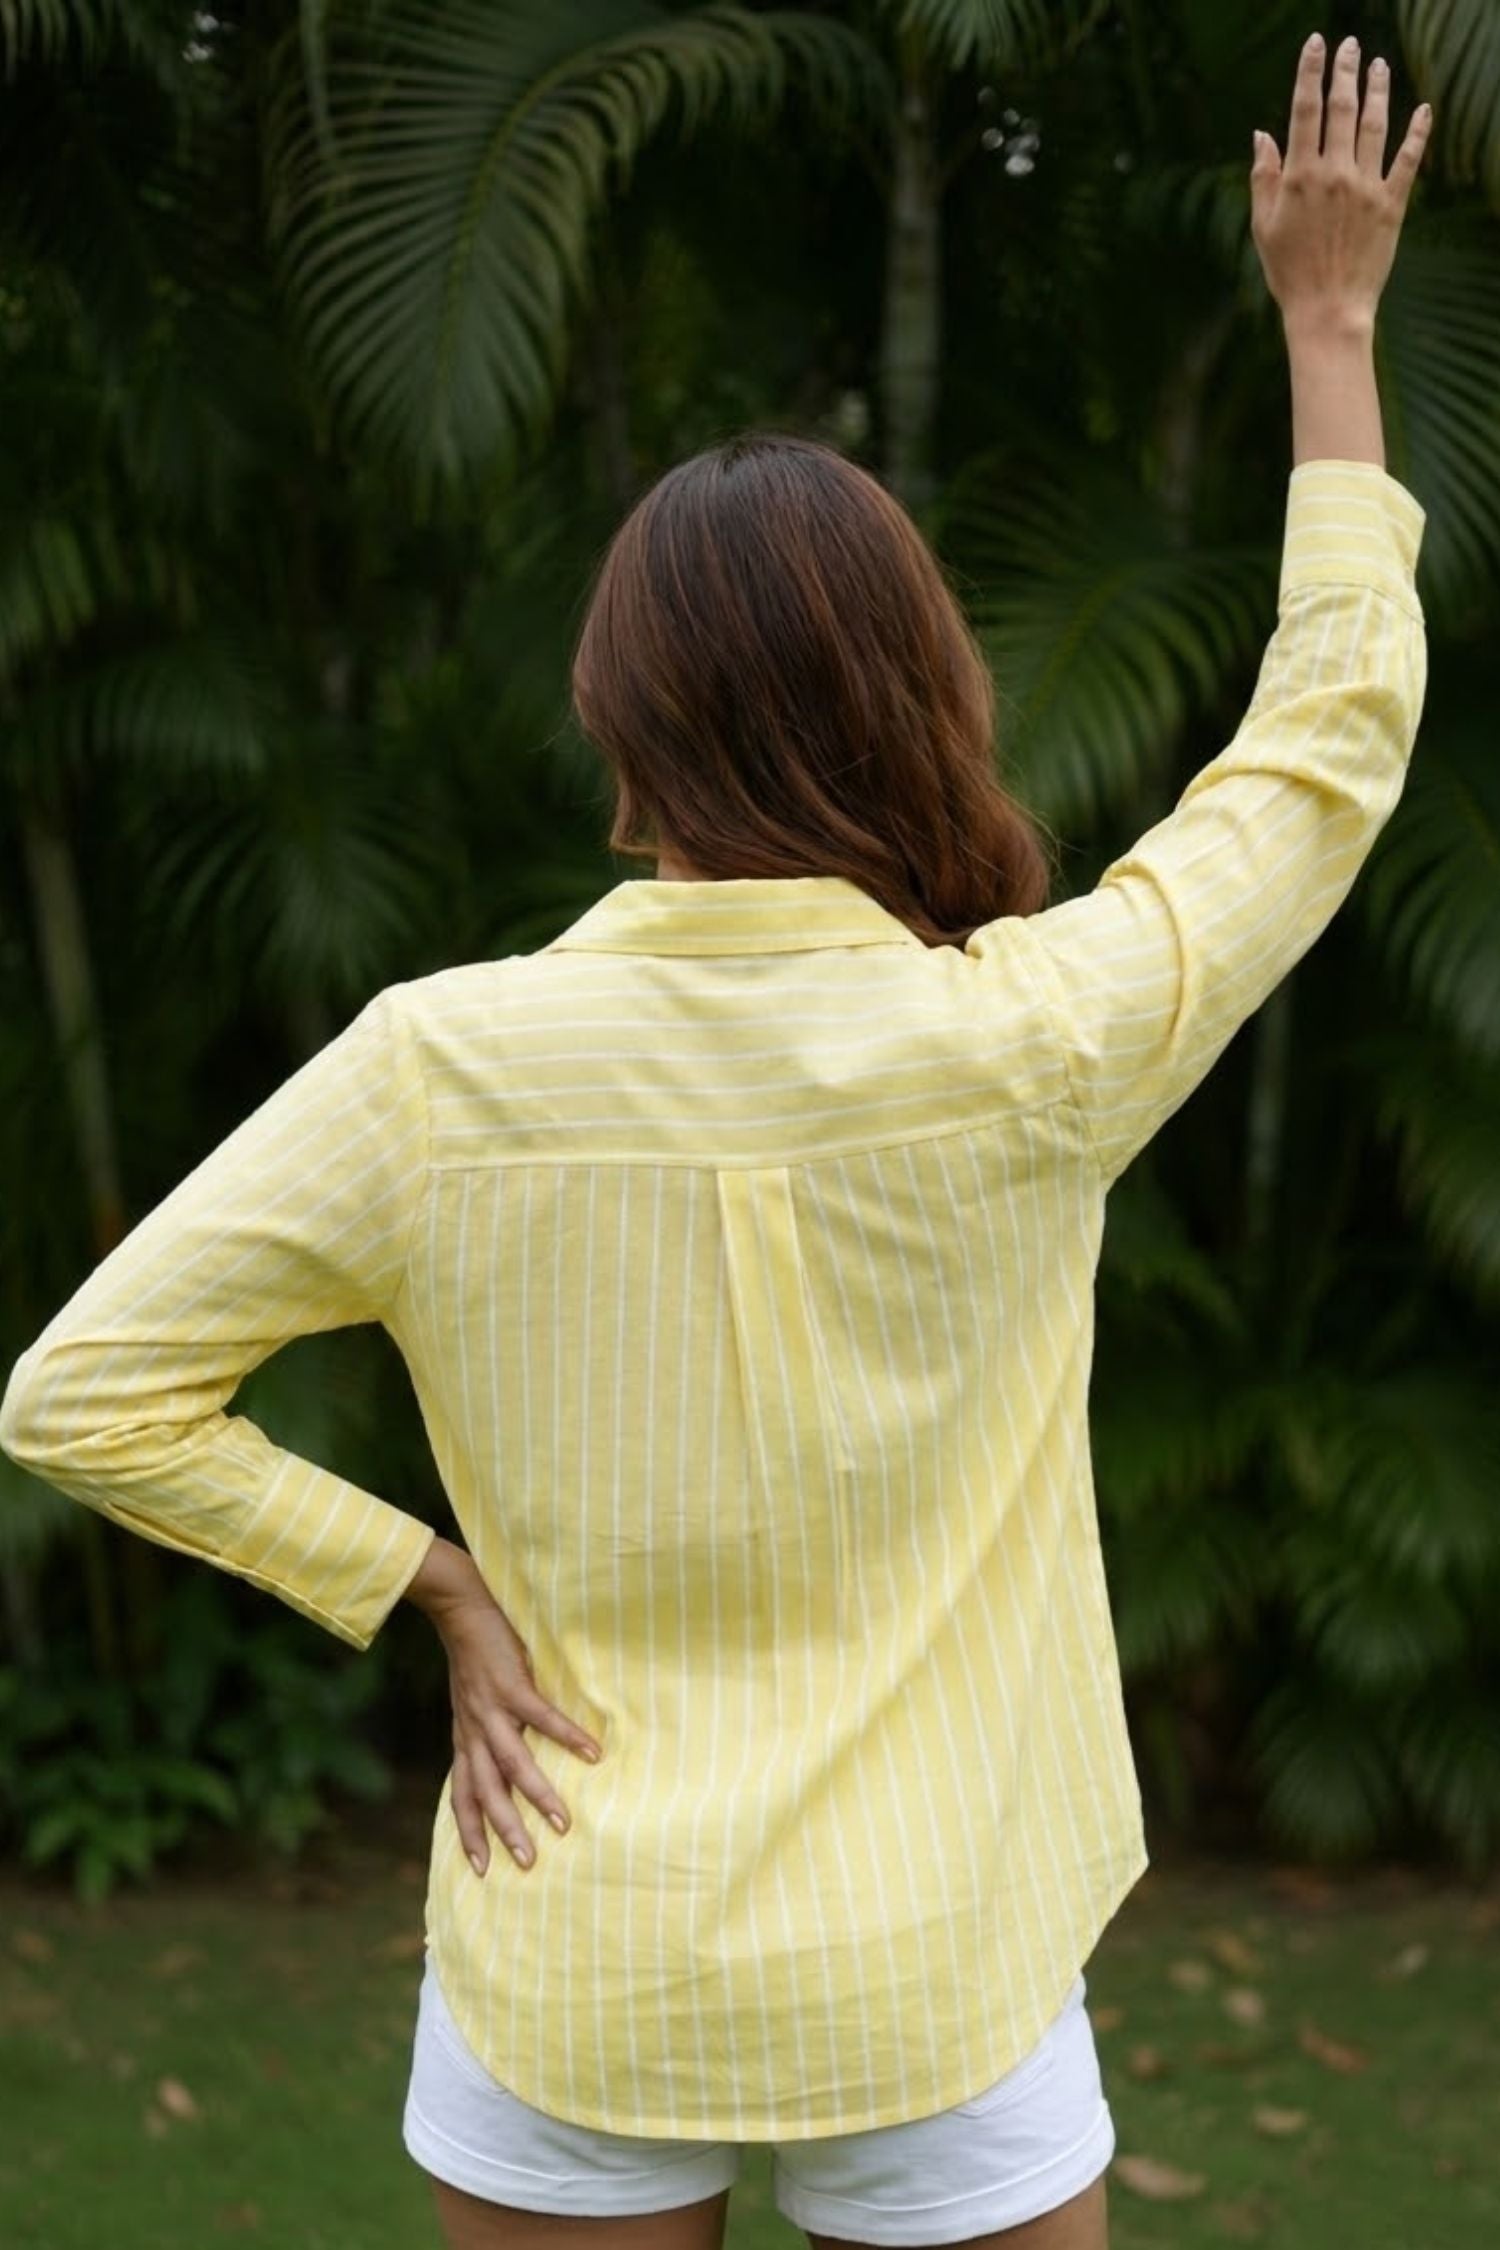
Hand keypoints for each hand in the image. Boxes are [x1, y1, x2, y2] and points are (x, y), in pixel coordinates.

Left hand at [415, 1545, 602, 1875]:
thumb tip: (512, 1762)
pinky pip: (541, 1718)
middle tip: (529, 1863)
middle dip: (506, 1830)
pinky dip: (566, 1736)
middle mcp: (474, 1731)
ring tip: (564, 1822)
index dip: (470, 1832)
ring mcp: (491, 1710)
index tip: (483, 1870)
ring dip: (537, 1796)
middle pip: (486, 1792)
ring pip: (512, 1764)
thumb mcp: (473, 1704)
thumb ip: (487, 1733)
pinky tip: (593, 1751)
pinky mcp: (511, 1685)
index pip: (462, 1795)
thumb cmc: (475, 1657)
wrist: (460, 1610)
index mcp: (466, 1739)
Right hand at [1250, 31, 1431, 334]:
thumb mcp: (1263, 226)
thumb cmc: (1288, 273)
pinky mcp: (1391, 204)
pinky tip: (1423, 109)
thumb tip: (1262, 135)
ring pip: (1375, 125)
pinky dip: (1418, 132)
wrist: (1327, 310)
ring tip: (1377, 66)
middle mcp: (1335, 173)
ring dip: (1378, 90)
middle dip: (1345, 72)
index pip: (1305, 111)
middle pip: (1342, 109)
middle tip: (1349, 46)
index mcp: (1300, 176)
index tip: (1315, 45)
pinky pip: (1408, 159)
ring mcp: (1366, 187)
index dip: (1310, 72)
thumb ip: (1263, 177)